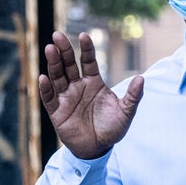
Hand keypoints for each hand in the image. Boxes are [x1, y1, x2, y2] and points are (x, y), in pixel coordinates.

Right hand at [38, 30, 143, 159]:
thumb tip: (141, 78)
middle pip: (68, 64)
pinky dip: (45, 88)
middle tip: (57, 35)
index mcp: (93, 82)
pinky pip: (49, 98)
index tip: (84, 36)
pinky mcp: (56, 111)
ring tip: (49, 49)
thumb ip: (132, 96)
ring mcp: (66, 97)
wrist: (98, 149)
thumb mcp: (126, 112)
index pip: (87, 61)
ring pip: (57, 76)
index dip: (86, 49)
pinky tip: (43, 77)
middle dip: (63, 50)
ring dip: (53, 63)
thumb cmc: (112, 129)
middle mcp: (77, 86)